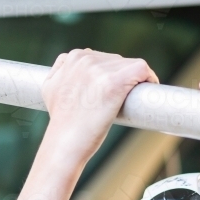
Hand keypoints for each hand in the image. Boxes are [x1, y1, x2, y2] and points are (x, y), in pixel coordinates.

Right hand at [40, 49, 158, 166]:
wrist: (65, 142)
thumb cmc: (61, 123)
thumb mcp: (50, 88)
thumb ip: (60, 72)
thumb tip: (71, 69)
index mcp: (72, 58)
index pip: (101, 59)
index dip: (110, 75)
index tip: (112, 92)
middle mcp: (85, 59)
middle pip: (116, 61)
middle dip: (121, 78)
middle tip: (120, 100)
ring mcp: (99, 70)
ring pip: (129, 66)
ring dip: (133, 82)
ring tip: (129, 100)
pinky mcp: (115, 82)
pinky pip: (142, 69)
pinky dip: (149, 78)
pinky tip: (148, 89)